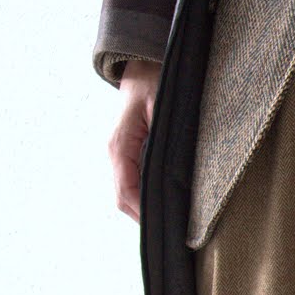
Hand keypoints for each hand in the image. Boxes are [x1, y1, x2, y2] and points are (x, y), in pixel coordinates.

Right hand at [108, 58, 161, 221]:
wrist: (145, 61)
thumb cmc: (156, 78)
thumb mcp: (164, 106)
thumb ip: (166, 139)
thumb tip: (175, 171)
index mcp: (120, 146)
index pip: (126, 193)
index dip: (145, 214)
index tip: (170, 227)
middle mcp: (116, 153)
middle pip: (125, 199)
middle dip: (149, 217)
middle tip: (178, 233)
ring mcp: (121, 153)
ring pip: (130, 192)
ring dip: (148, 208)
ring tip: (176, 222)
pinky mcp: (130, 151)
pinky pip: (135, 180)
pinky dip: (149, 195)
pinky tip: (169, 201)